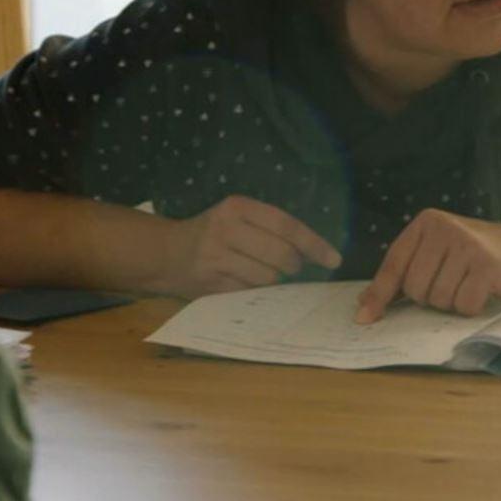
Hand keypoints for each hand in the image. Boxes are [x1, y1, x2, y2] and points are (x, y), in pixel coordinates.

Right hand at [157, 195, 340, 296]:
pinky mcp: (210, 283)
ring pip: (268, 277)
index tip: (334, 259)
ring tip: (261, 272)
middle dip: (294, 265)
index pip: (287, 225)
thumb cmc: (213, 232)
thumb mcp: (237, 216)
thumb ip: (270, 227)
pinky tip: (246, 282)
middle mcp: (226, 229)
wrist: (166, 253)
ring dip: (274, 280)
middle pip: (281, 255)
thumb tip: (314, 250)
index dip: (314, 244)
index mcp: (238, 207)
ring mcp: (216, 258)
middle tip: (291, 266)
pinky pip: (250, 292)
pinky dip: (256, 291)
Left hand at [355, 209, 500, 322]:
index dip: (379, 294)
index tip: (365, 319)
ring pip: (439, 299)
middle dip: (429, 298)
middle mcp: (444, 228)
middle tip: (451, 284)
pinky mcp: (487, 265)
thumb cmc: (472, 256)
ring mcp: (467, 245)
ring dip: (452, 303)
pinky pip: (464, 305)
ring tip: (468, 284)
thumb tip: (365, 305)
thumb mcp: (436, 254)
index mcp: (426, 223)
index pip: (394, 264)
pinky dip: (471, 307)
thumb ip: (403, 273)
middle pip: (415, 287)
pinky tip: (483, 290)